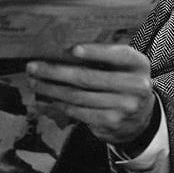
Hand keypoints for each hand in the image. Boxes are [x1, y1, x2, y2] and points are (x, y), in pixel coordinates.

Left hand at [26, 44, 156, 145]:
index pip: (117, 55)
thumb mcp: (123, 67)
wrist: (140, 117)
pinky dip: (60, 104)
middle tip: (33, 67)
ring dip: (51, 89)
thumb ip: (104, 57)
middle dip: (55, 71)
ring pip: (79, 96)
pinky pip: (79, 112)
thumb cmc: (122, 82)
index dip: (95, 52)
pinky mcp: (112, 123)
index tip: (73, 49)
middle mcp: (136, 86)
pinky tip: (47, 98)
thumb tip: (62, 49)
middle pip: (88, 77)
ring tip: (34, 82)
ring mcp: (125, 107)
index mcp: (139, 64)